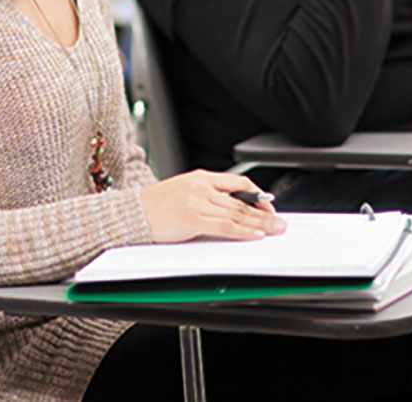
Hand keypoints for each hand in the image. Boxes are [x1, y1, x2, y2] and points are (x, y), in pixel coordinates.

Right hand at [139, 170, 285, 242]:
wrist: (131, 213)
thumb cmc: (154, 206)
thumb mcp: (182, 192)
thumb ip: (205, 197)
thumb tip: (229, 211)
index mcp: (200, 177)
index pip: (237, 184)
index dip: (256, 196)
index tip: (267, 205)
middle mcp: (201, 186)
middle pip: (241, 201)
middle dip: (264, 213)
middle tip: (280, 221)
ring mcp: (198, 202)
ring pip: (237, 214)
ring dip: (260, 224)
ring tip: (275, 230)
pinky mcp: (193, 218)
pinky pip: (225, 226)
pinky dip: (243, 231)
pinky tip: (255, 234)